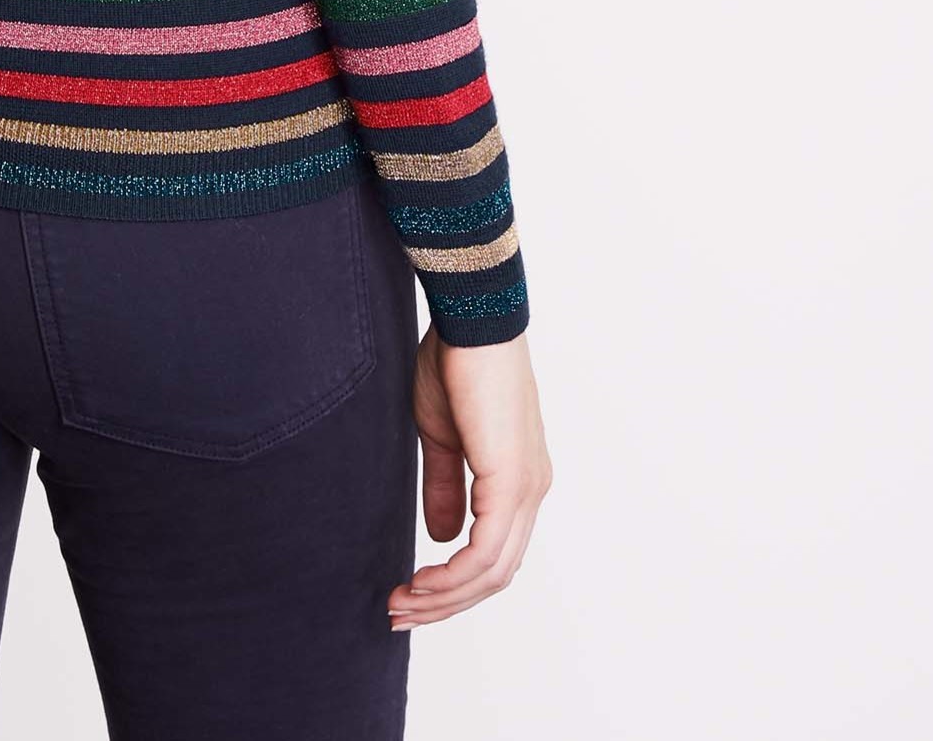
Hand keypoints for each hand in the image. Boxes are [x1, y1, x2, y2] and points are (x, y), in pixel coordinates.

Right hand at [387, 328, 551, 630]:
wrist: (472, 319)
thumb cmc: (455, 362)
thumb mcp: (444, 435)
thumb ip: (446, 486)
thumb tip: (442, 536)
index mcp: (518, 479)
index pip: (493, 553)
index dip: (453, 583)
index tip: (409, 593)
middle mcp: (532, 491)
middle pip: (495, 575)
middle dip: (446, 602)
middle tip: (400, 612)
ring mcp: (527, 489)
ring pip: (492, 572)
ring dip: (445, 596)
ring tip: (402, 602)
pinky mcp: (513, 482)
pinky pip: (487, 552)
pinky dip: (454, 576)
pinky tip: (422, 581)